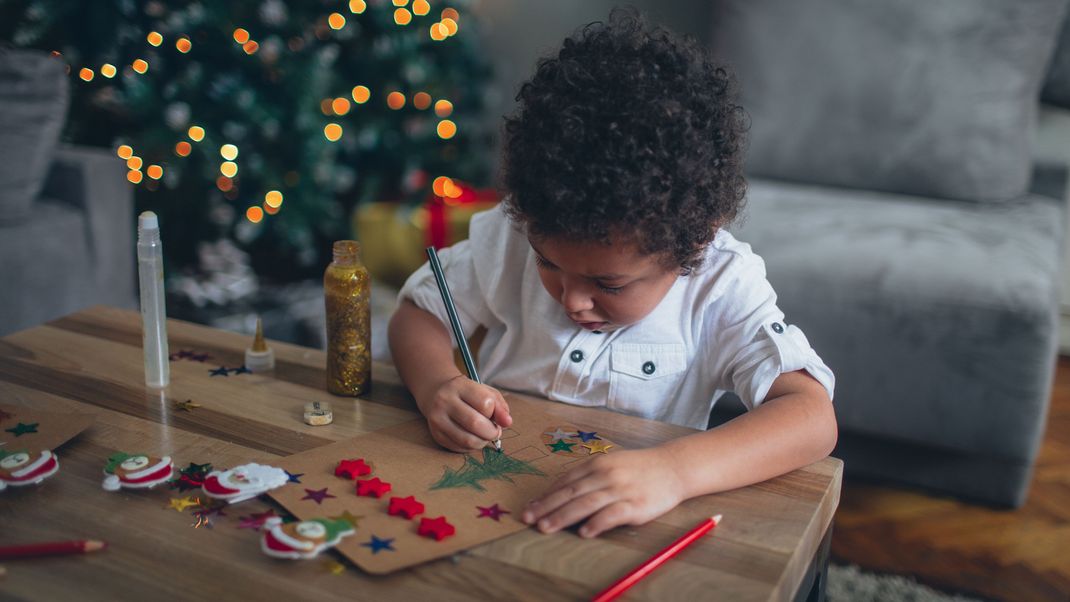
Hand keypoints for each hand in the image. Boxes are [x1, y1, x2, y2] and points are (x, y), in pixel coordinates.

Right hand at [417, 374, 511, 452]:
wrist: (436, 394)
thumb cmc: (467, 394)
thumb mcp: (485, 392)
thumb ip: (500, 406)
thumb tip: (507, 423)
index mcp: (459, 386)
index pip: (485, 403)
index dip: (495, 412)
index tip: (494, 414)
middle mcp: (445, 401)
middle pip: (476, 424)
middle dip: (492, 432)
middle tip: (495, 431)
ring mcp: (438, 419)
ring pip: (468, 440)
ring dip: (483, 442)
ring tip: (485, 435)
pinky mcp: (436, 434)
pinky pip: (460, 448)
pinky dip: (472, 447)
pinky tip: (473, 438)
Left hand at [522, 447, 685, 537]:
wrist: (673, 467)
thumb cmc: (639, 467)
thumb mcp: (611, 463)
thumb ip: (587, 475)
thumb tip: (560, 490)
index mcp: (597, 464)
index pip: (566, 481)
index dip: (546, 495)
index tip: (530, 508)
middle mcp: (606, 475)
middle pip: (570, 493)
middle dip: (547, 507)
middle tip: (529, 519)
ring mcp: (621, 490)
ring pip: (586, 504)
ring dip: (563, 516)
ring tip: (546, 528)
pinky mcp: (636, 505)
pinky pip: (612, 514)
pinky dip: (597, 523)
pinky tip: (584, 533)